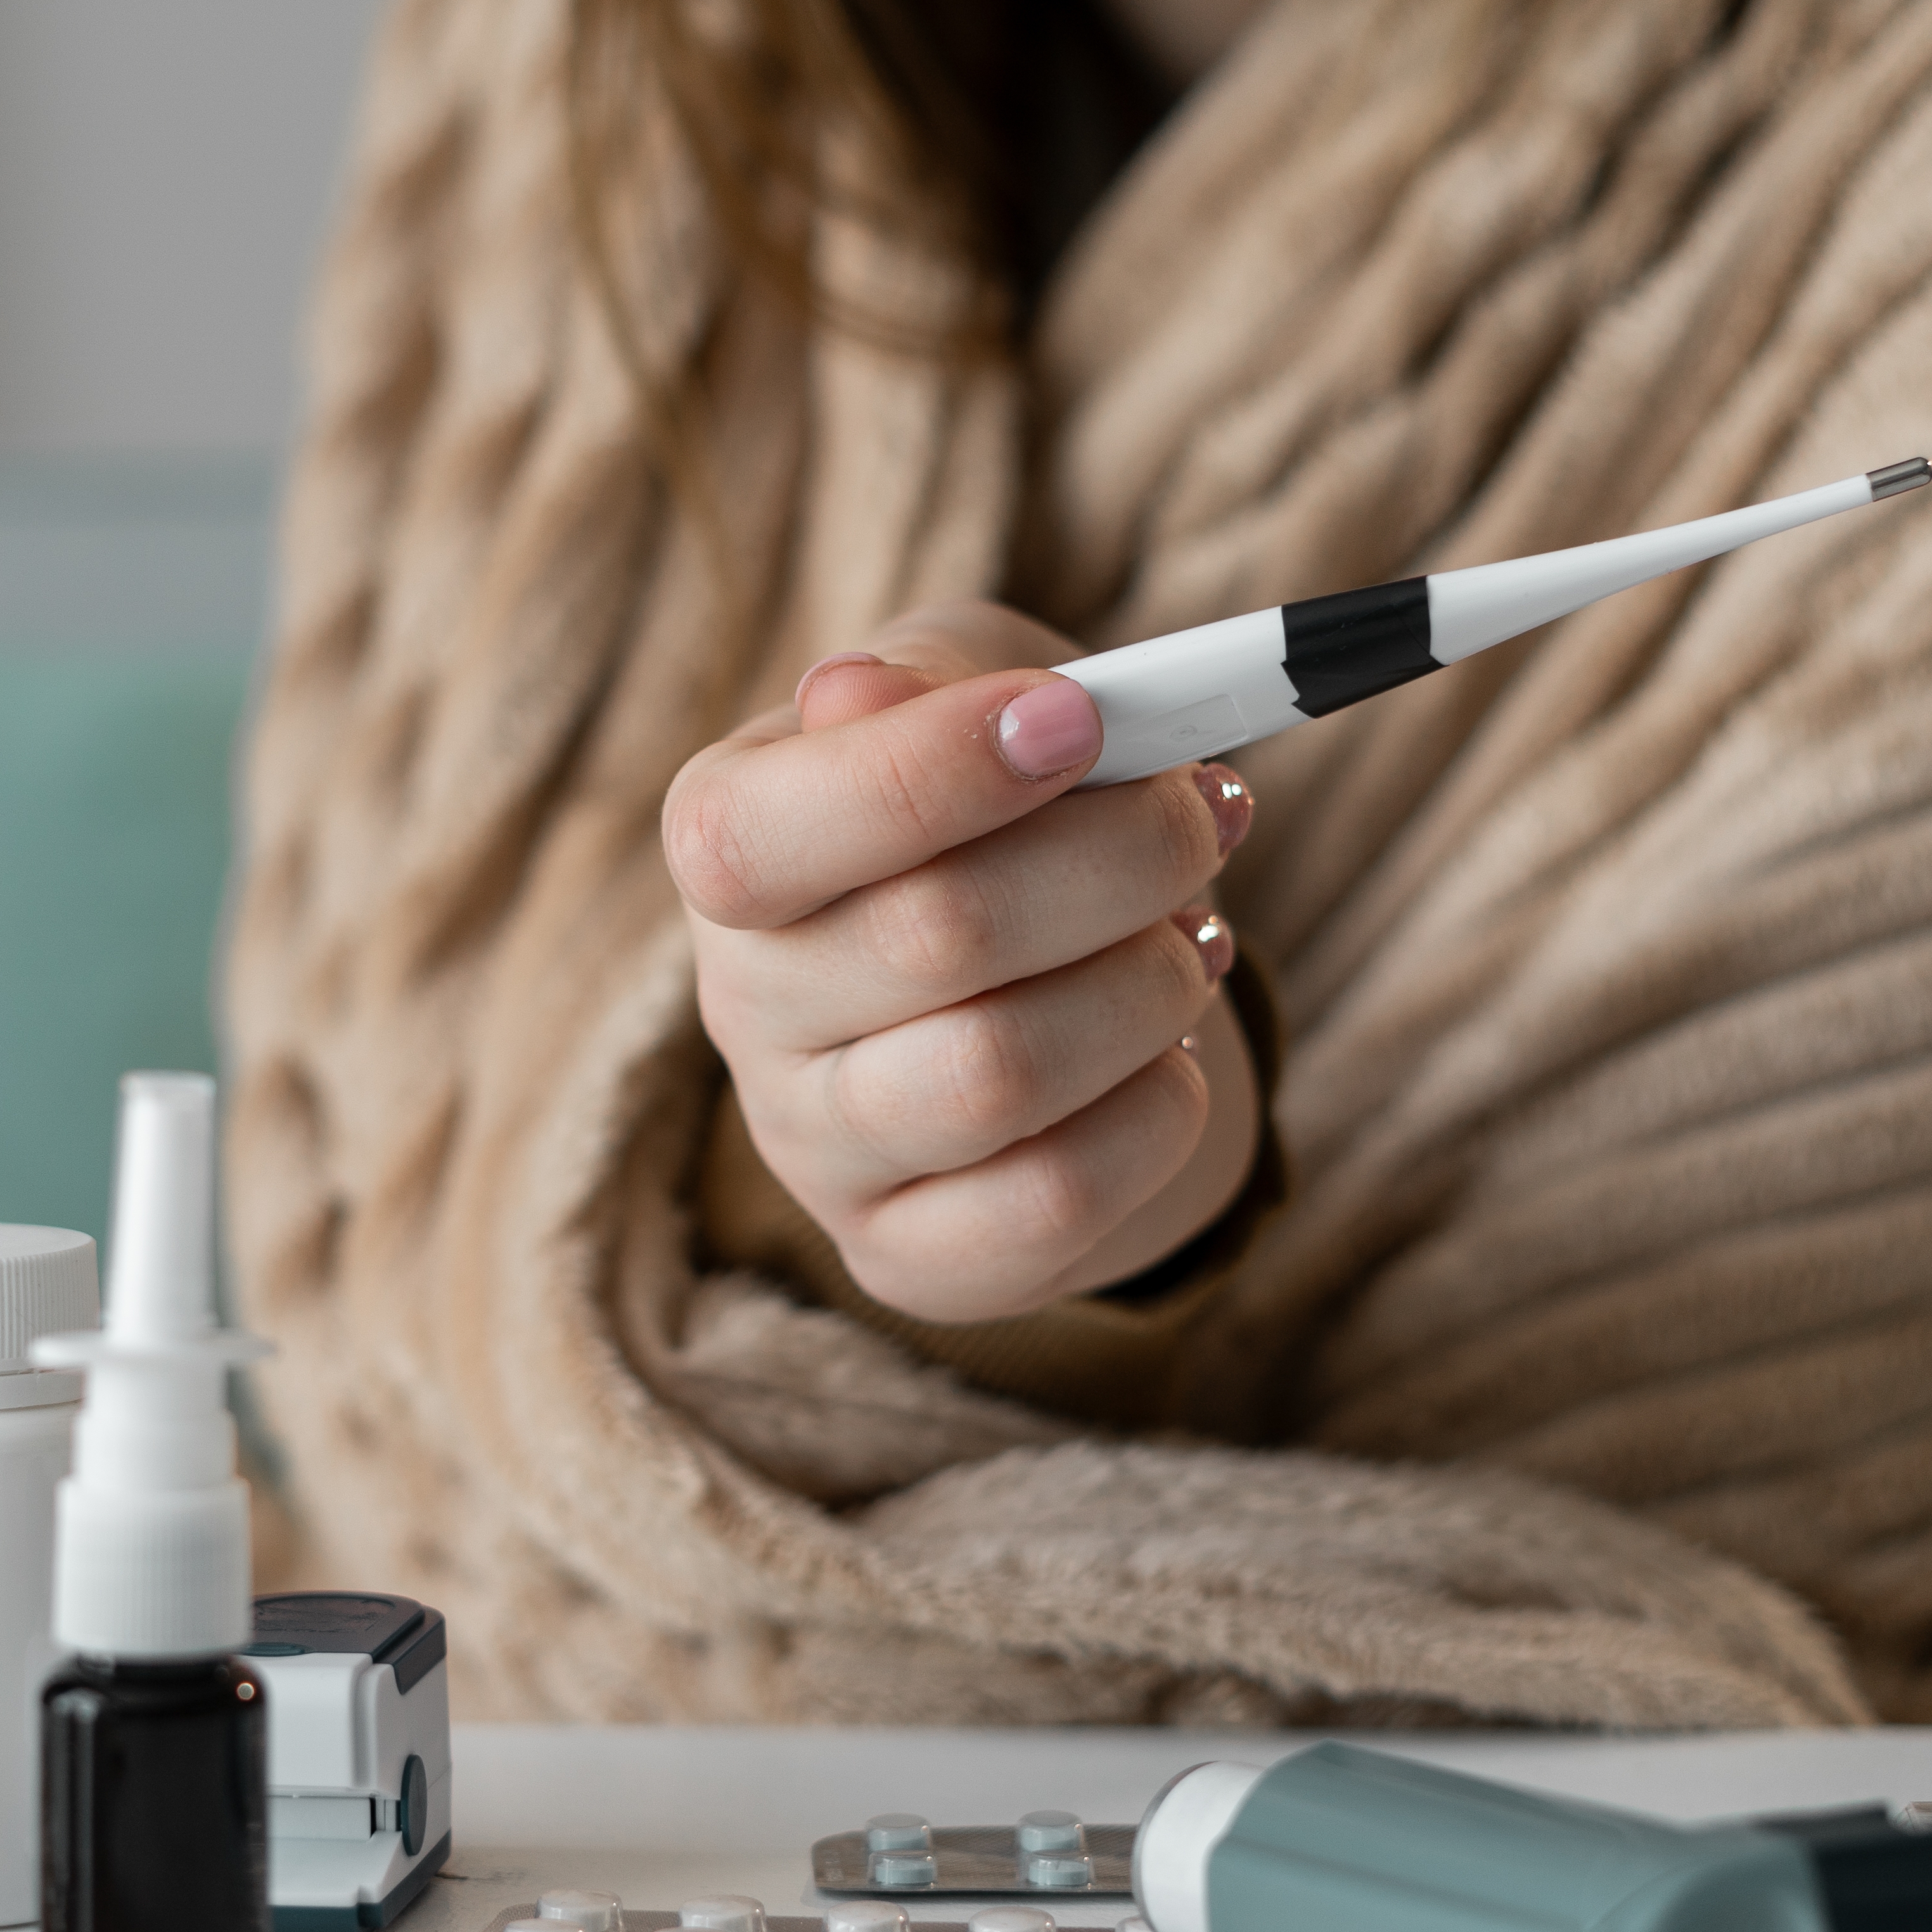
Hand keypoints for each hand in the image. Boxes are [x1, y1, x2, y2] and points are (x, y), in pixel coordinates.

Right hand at [663, 598, 1259, 1322]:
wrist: (1051, 969)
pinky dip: (1156, 1116)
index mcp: (725, 842)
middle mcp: (743, 1006)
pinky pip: (1049, 1205)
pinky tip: (1173, 1057)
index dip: (929, 771)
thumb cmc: (1001, 798)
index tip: (1081, 717)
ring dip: (1149, 988)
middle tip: (1206, 813)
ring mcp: (814, 1147)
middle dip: (1120, 856)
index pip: (756, 838)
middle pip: (931, 939)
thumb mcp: (970, 685)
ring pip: (997, 1078)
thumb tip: (855, 696)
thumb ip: (932, 678)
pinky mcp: (905, 1253)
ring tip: (1193, 942)